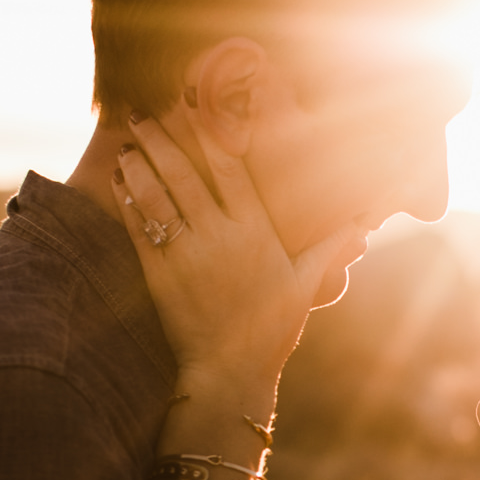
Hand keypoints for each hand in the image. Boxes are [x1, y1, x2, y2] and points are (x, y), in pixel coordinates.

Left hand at [113, 115, 363, 402]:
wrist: (230, 375)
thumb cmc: (272, 331)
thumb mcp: (306, 286)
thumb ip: (329, 247)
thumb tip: (362, 222)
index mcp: (256, 233)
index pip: (230, 169)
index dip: (210, 132)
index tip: (194, 105)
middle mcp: (220, 238)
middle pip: (185, 174)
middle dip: (162, 139)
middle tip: (143, 113)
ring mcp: (186, 256)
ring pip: (156, 196)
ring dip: (139, 164)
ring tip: (127, 140)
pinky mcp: (159, 276)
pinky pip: (138, 228)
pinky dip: (126, 200)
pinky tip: (118, 179)